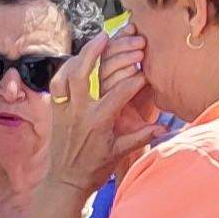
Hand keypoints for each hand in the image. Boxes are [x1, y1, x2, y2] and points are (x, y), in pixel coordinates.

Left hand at [40, 32, 152, 191]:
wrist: (65, 181)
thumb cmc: (94, 169)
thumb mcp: (119, 153)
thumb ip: (140, 137)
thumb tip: (164, 128)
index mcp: (98, 122)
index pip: (119, 93)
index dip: (134, 80)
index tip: (145, 71)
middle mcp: (79, 112)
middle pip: (82, 74)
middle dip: (94, 52)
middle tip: (106, 36)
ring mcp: (64, 109)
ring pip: (65, 75)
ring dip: (78, 56)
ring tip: (91, 43)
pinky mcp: (55, 110)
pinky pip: (56, 83)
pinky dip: (65, 69)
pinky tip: (75, 60)